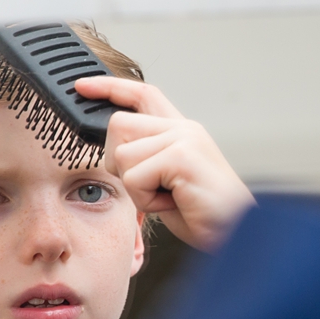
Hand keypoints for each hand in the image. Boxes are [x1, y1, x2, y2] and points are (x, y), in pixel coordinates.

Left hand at [75, 76, 256, 251]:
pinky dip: (146, 199)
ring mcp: (184, 139)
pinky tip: (173, 202)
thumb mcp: (169, 182)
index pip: (143, 94)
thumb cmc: (205, 215)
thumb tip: (117, 154)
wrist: (237, 232)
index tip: (82, 86)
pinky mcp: (182, 156)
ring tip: (167, 197)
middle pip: (118, 125)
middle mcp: (184, 128)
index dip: (110, 87)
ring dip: (136, 187)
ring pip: (122, 154)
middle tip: (150, 187)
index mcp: (182, 131)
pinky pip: (134, 177)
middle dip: (119, 163)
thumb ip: (147, 160)